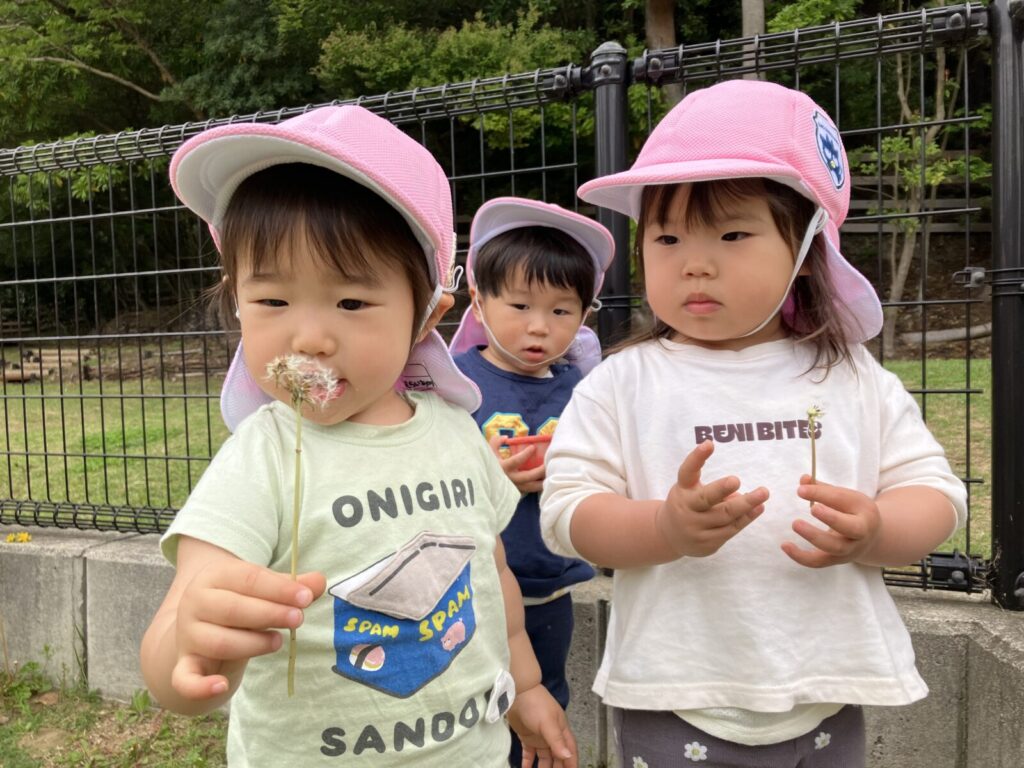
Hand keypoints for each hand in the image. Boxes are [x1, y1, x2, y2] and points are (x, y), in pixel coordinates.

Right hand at [172, 559, 325, 699]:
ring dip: (253, 643)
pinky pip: (185, 678)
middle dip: (269, 613)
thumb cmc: (240, 604)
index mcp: (215, 576)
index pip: (248, 578)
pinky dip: (201, 686)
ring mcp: (188, 635)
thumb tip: (320, 581)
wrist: (199, 630)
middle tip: (298, 619)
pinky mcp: (185, 664)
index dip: (279, 589)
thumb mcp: (263, 591)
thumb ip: (291, 587)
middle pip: (233, 609)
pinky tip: (222, 685)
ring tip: (278, 642)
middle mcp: (195, 603)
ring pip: (220, 642)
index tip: (306, 598)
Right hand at [489, 434, 544, 493]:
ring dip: (543, 480)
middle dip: (541, 469)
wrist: (485, 483)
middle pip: (529, 476)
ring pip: (533, 487)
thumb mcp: (488, 452)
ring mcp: (515, 487)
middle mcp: (510, 479)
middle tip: (549, 461)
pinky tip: (547, 480)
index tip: (533, 447)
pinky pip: (531, 490)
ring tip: (552, 473)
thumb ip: (496, 442)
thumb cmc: (488, 465)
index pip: (516, 461)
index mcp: (503, 468)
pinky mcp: (518, 493)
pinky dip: (539, 486)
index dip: (525, 454)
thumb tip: (506, 437)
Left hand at [507, 683, 576, 767]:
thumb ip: (557, 740)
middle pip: (557, 757)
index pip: (570, 751)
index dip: (571, 763)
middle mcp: (552, 736)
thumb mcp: (548, 722)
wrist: (516, 692)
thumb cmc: (536, 704)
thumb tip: (567, 756)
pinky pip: (529, 755)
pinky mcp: (527, 738)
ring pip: (544, 758)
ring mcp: (539, 737)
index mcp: (561, 731)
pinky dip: (528, 763)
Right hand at [655, 440, 766, 558]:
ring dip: (746, 505)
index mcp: (682, 490)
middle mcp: (686, 508)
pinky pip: (730, 530)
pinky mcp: (706, 543)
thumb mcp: (691, 491)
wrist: (670, 536)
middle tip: (736, 479)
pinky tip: (758, 508)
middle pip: (706, 498)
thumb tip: (742, 497)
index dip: (697, 457)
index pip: (688, 471)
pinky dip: (746, 518)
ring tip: (763, 493)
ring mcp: (695, 528)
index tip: (709, 443)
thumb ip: (713, 490)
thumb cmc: (688, 505)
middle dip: (721, 489)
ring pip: (724, 516)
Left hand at [781, 475, 881, 567]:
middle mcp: (861, 533)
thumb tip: (804, 479)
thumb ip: (823, 488)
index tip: (801, 489)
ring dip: (814, 536)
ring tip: (795, 524)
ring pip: (834, 548)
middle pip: (850, 528)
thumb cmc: (852, 511)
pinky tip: (785, 545)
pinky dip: (801, 557)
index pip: (843, 501)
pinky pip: (818, 562)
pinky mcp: (835, 561)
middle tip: (812, 508)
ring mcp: (849, 549)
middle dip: (831, 518)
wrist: (871, 537)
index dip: (821, 494)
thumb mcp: (845, 497)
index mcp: (864, 511)